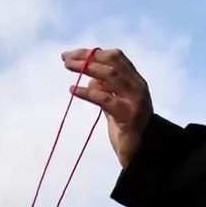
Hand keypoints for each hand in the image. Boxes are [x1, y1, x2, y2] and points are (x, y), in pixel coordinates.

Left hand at [61, 47, 152, 167]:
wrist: (139, 153)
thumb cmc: (126, 130)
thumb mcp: (114, 105)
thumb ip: (105, 90)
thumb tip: (91, 78)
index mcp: (136, 81)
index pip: (115, 57)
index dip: (93, 53)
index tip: (73, 54)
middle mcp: (137, 86)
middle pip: (112, 62)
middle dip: (87, 56)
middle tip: (66, 58)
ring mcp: (134, 99)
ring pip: (110, 75)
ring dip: (86, 67)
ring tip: (68, 67)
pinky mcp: (127, 114)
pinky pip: (104, 98)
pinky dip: (87, 92)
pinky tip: (72, 90)